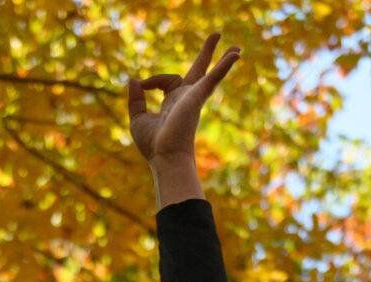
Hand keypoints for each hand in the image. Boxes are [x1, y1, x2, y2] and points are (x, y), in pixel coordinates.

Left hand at [127, 32, 240, 192]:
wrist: (165, 157)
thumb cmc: (153, 145)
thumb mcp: (138, 119)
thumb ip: (135, 99)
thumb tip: (133, 79)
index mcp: (174, 103)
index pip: (167, 80)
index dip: (153, 80)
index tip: (142, 85)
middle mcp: (186, 99)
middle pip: (198, 70)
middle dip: (206, 53)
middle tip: (216, 35)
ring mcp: (194, 98)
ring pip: (209, 73)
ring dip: (223, 59)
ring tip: (236, 47)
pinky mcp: (198, 97)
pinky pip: (213, 78)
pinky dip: (223, 67)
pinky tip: (235, 55)